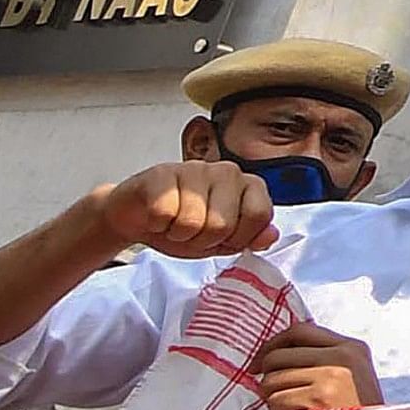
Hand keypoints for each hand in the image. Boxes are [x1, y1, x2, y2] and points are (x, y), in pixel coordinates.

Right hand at [95, 160, 275, 258]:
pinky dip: (158, 224)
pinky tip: (158, 215)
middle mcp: (227, 171)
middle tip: (193, 232)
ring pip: (193, 221)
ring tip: (175, 223)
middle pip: (224, 224)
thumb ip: (251, 238)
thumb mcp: (224, 241)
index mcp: (249, 186)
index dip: (239, 238)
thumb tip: (270, 235)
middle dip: (204, 240)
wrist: (138, 218)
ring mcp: (195, 168)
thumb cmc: (184, 226)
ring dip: (179, 234)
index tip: (224, 239)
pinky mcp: (162, 172)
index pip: (260, 215)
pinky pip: (164, 213)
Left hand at [252, 322, 379, 409]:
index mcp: (352, 347)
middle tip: (273, 395)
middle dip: (268, 378)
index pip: (300, 331)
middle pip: (279, 356)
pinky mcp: (320, 397)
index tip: (259, 363)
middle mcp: (342, 356)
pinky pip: (277, 401)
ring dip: (273, 400)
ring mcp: (331, 375)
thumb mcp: (351, 376)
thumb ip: (323, 359)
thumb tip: (273, 354)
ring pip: (272, 380)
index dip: (273, 345)